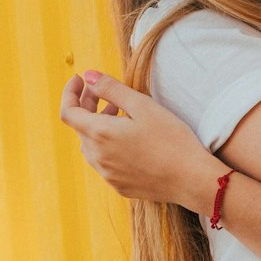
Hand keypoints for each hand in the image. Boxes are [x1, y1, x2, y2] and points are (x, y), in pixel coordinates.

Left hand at [59, 71, 212, 205]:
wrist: (192, 179)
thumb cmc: (172, 140)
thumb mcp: (143, 106)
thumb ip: (112, 89)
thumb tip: (88, 76)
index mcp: (100, 135)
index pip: (68, 112)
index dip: (70, 93)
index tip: (80, 79)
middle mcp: (98, 157)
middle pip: (80, 127)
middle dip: (87, 105)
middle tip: (103, 92)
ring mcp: (107, 174)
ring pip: (91, 145)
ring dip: (97, 126)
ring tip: (118, 114)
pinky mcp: (119, 185)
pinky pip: (104, 161)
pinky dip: (108, 145)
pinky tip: (129, 140)